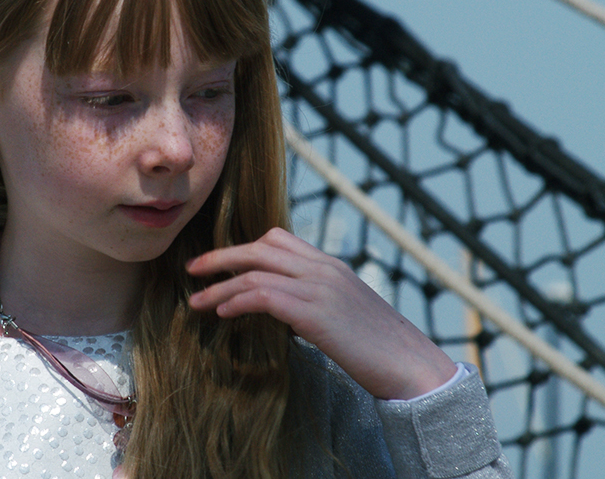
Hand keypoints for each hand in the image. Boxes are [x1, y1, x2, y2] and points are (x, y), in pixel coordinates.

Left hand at [186, 227, 456, 399]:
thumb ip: (316, 300)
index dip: (244, 247)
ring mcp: (319, 288)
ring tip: (197, 303)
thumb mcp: (346, 312)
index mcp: (331, 266)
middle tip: (194, 270)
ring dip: (220, 286)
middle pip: (260, 247)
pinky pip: (264, 295)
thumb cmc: (379, 348)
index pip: (279, 238)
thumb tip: (285, 309)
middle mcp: (323, 269)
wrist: (411, 365)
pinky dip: (237, 301)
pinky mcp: (315, 312)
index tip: (220, 263)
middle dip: (221, 257)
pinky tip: (223, 313)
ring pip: (255, 271)